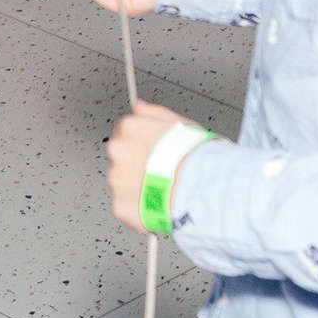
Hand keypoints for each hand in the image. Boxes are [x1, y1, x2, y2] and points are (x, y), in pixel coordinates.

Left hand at [104, 100, 198, 233]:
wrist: (201, 188)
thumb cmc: (197, 158)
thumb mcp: (181, 124)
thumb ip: (154, 113)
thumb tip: (138, 107)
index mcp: (131, 128)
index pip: (124, 132)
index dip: (141, 145)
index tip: (153, 154)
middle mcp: (118, 151)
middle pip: (121, 158)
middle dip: (136, 166)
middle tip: (160, 174)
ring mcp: (117, 179)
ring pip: (122, 184)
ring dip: (137, 189)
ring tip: (163, 193)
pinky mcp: (120, 205)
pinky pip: (127, 209)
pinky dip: (139, 211)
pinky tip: (159, 208)